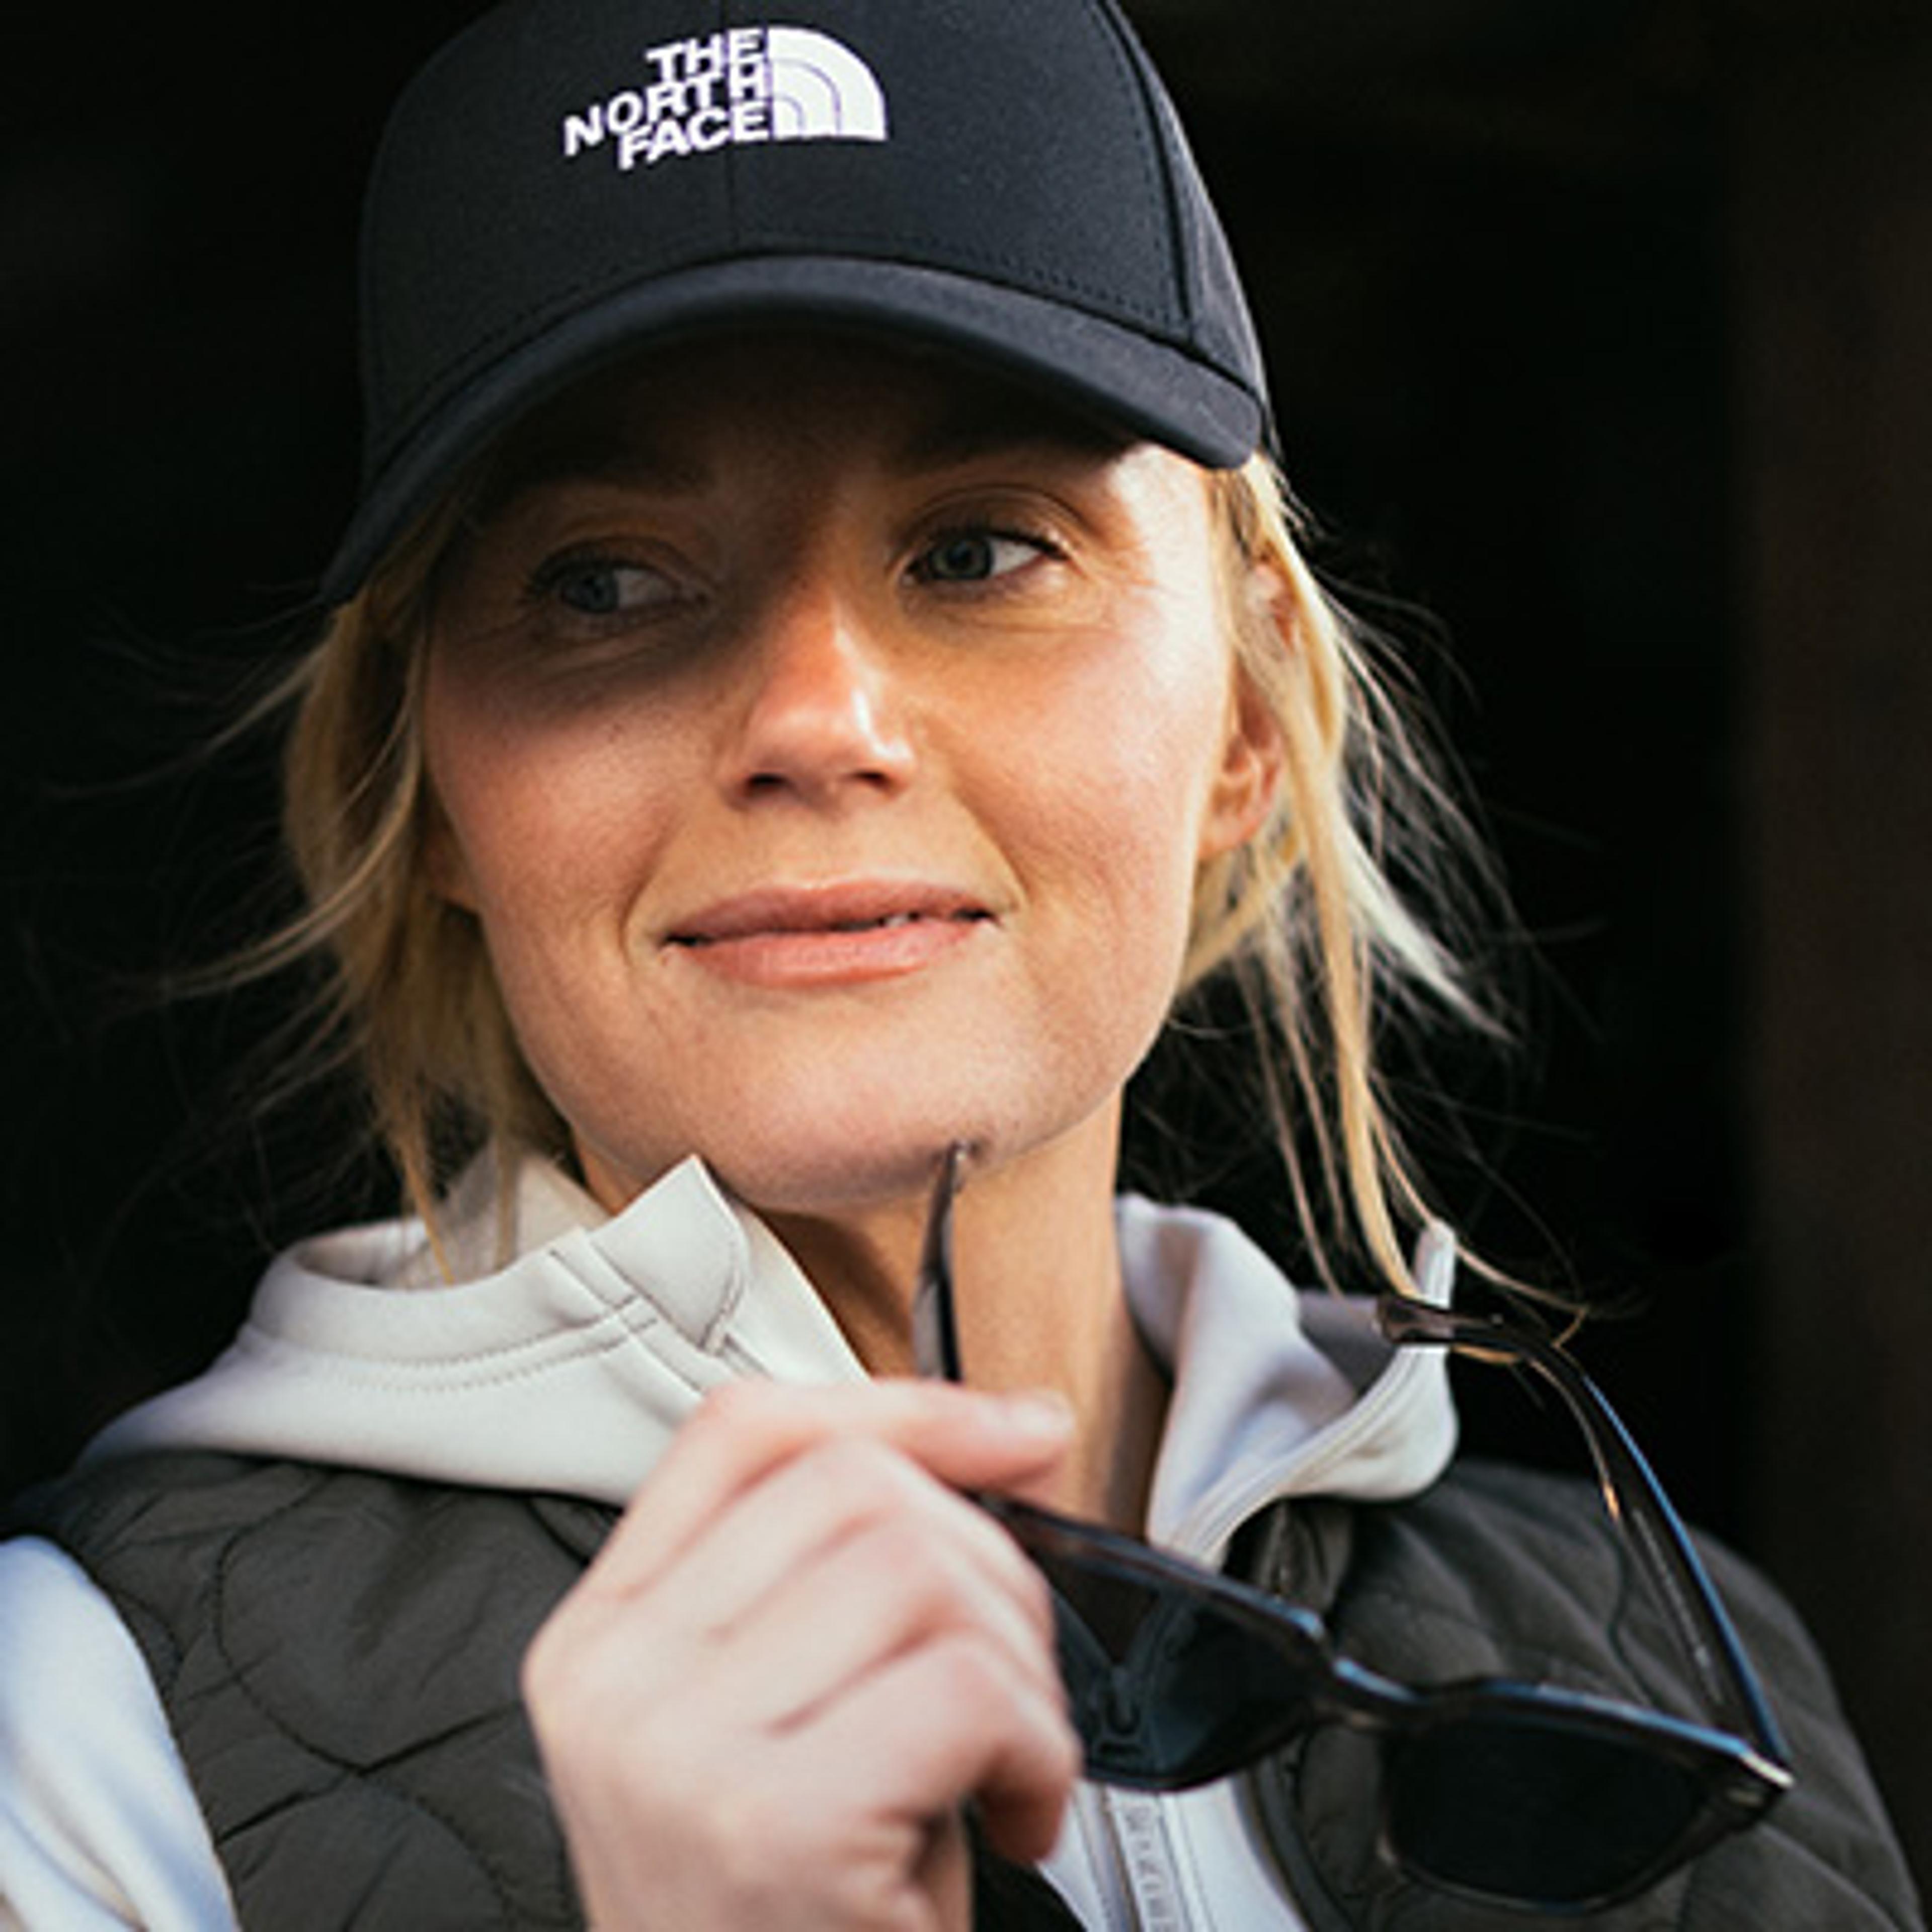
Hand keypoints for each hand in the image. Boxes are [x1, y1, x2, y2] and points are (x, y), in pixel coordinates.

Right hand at [522, 1378, 1081, 1930]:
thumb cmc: (794, 1919)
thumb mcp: (779, 1724)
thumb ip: (833, 1581)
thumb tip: (1000, 1438)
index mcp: (605, 1639)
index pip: (745, 1432)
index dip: (899, 1407)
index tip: (1011, 1433)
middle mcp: (616, 1683)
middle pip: (853, 1487)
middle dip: (989, 1562)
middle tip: (1007, 1682)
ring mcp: (676, 1753)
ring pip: (918, 1570)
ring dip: (1019, 1664)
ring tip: (1003, 1759)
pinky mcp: (767, 1828)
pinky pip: (966, 1689)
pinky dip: (1038, 1751)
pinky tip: (1015, 1817)